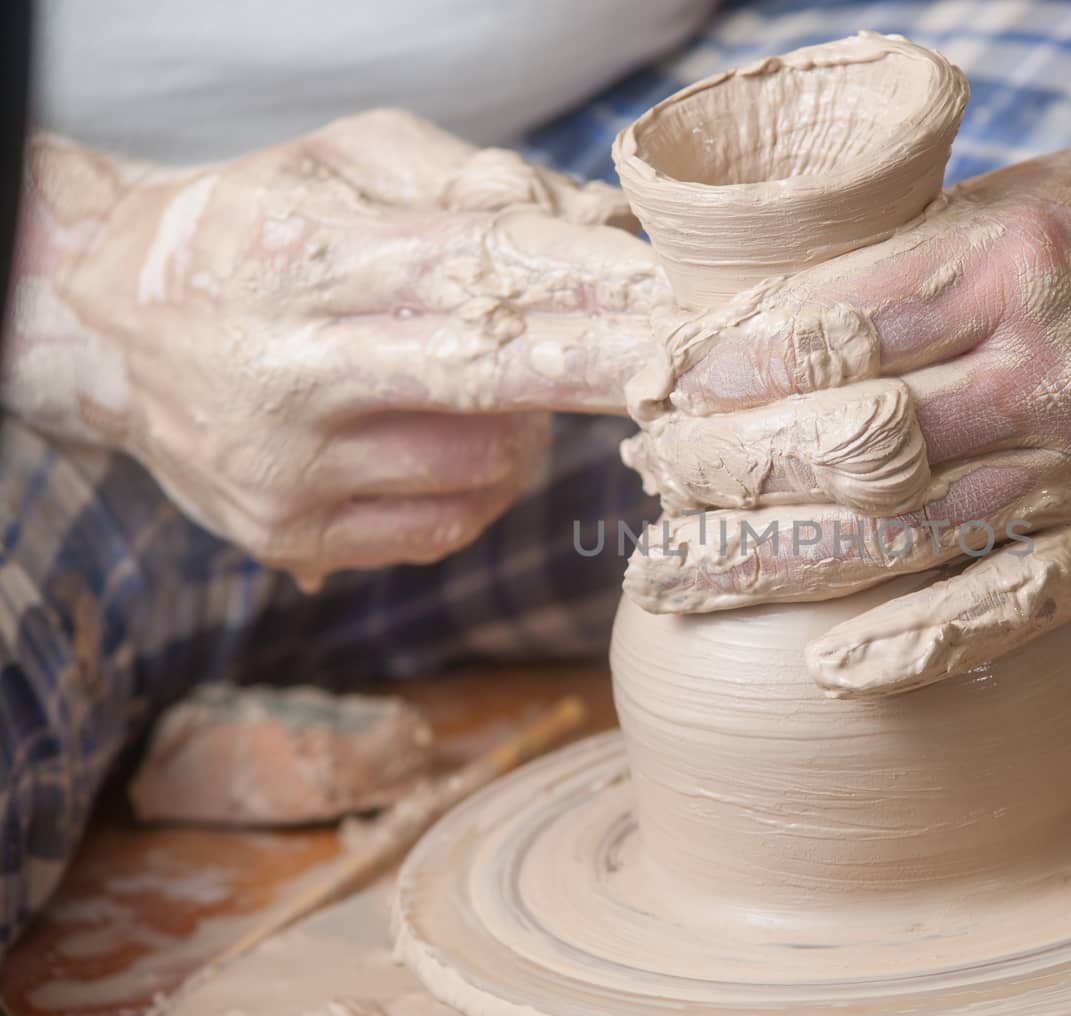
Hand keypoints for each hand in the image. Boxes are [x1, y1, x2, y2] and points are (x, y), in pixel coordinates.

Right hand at [12, 110, 665, 586]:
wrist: (113, 323)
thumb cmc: (257, 225)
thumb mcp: (342, 161)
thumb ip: (468, 178)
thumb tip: (598, 225)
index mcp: (291, 257)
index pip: (472, 273)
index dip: (588, 287)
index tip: (679, 296)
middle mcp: (281, 373)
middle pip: (492, 380)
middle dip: (609, 370)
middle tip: (695, 366)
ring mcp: (282, 471)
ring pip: (487, 463)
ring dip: (529, 422)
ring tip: (491, 379)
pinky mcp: (289, 538)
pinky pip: (450, 523)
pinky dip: (482, 479)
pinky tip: (451, 435)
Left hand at [620, 131, 1070, 695]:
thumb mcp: (977, 206)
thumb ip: (871, 270)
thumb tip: (715, 342)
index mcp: (1009, 265)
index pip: (831, 337)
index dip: (726, 372)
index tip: (656, 387)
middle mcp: (1059, 369)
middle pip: (854, 447)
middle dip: (727, 471)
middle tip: (649, 481)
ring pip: (911, 534)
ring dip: (778, 563)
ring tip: (679, 578)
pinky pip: (1019, 604)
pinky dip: (923, 644)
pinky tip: (833, 668)